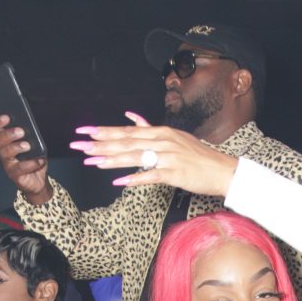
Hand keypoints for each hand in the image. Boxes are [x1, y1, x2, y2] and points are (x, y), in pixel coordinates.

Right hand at [0, 115, 50, 201]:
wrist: (39, 182)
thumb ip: (32, 137)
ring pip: (6, 153)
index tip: (6, 117)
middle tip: (21, 131)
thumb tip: (33, 129)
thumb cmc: (34, 161)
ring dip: (16, 147)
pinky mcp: (14, 175)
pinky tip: (39, 160)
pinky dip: (31, 163)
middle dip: (9, 134)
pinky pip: (20, 168)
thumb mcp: (35, 146)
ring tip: (27, 145)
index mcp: (6, 142)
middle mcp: (3, 152)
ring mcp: (8, 164)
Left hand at [69, 112, 237, 194]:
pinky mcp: (174, 173)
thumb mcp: (175, 138)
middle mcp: (162, 141)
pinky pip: (150, 176)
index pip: (126, 130)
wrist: (223, 170)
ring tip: (92, 162)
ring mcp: (168, 157)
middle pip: (125, 142)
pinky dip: (134, 179)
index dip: (103, 131)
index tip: (84, 132)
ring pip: (134, 157)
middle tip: (79, 146)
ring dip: (111, 160)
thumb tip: (132, 118)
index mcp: (160, 132)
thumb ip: (151, 128)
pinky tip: (119, 182)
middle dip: (100, 144)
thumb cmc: (199, 157)